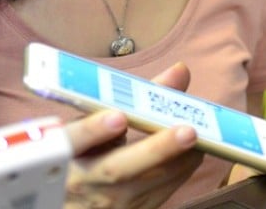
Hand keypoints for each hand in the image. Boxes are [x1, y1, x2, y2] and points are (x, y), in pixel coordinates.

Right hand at [62, 62, 203, 207]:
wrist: (76, 199)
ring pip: (143, 184)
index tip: (118, 117)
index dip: (93, 130)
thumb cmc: (83, 152)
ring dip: (177, 160)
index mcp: (63, 152)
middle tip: (187, 131)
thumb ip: (135, 95)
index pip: (72, 141)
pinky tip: (195, 154)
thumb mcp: (93, 122)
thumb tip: (180, 70)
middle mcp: (82, 181)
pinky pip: (157, 195)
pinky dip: (179, 172)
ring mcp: (105, 203)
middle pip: (117, 169)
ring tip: (201, 137)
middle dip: (155, 149)